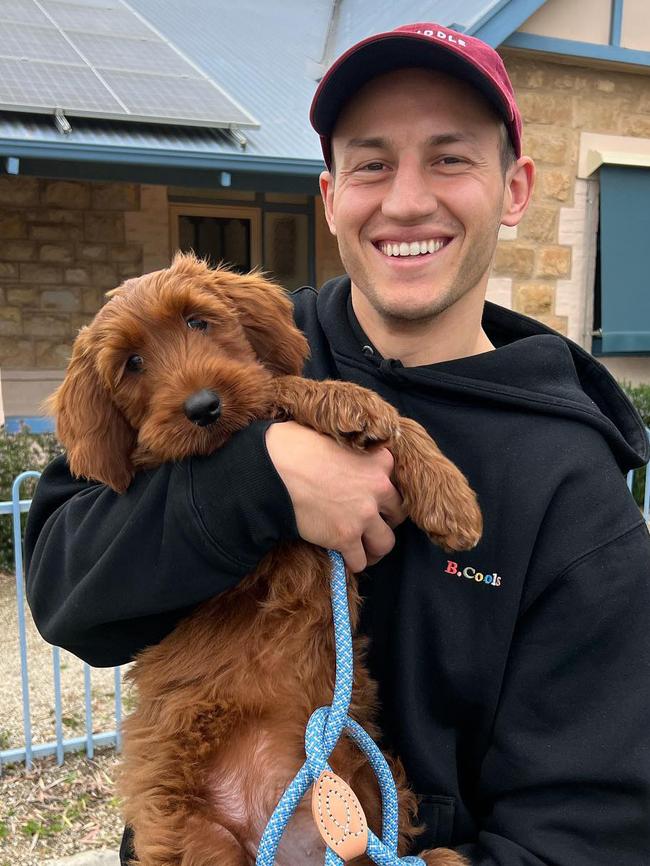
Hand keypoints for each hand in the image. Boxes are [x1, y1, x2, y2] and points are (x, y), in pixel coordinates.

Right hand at [265, 421, 405, 571]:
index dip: (384, 494)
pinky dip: (352, 562)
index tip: (373, 500)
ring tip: (362, 549)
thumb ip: (353, 452)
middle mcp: (379, 487)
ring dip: (374, 548)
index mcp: (380, 459)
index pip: (397, 483)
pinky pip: (359, 560)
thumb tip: (346, 458)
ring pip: (385, 543)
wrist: (273, 468)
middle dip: (385, 521)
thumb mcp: (335, 438)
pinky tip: (342, 558)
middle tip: (369, 525)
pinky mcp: (345, 536)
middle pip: (397, 514)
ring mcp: (364, 514)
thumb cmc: (295, 446)